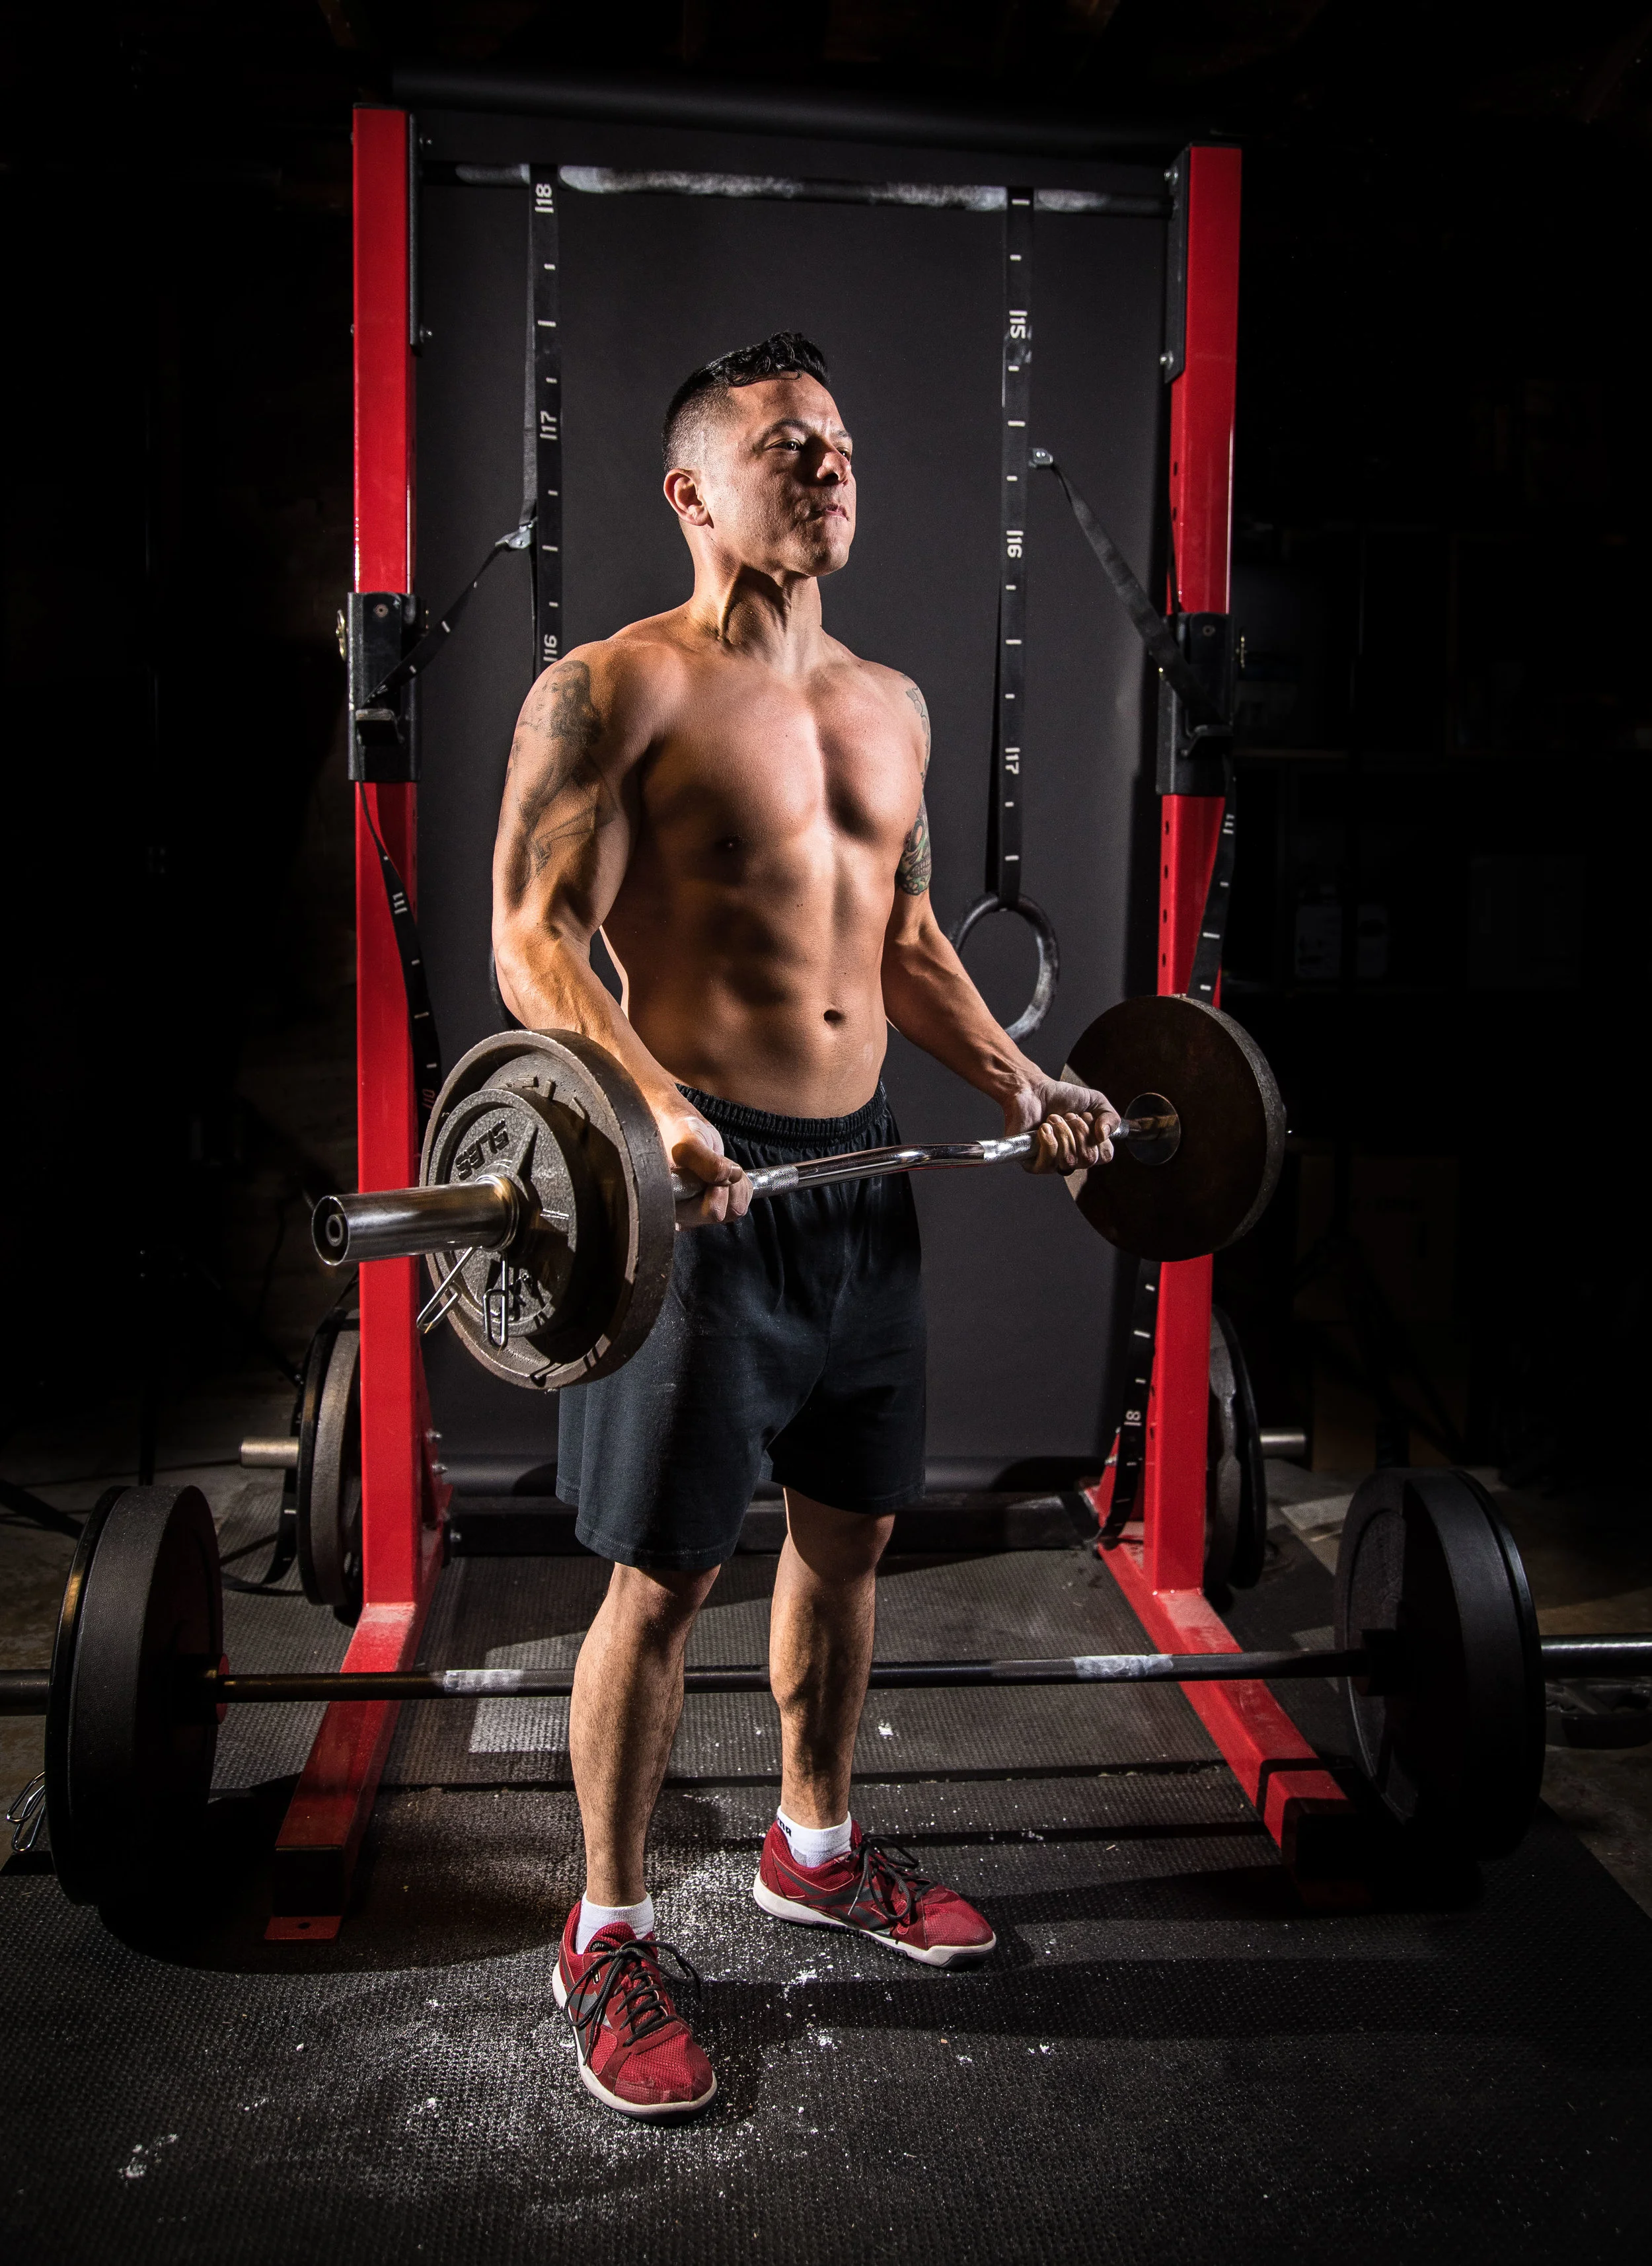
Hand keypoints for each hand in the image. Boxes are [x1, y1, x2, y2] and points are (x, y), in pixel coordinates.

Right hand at [664, 1112, 751, 1227]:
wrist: (680, 1128)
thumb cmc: (675, 1135)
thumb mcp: (688, 1145)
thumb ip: (706, 1162)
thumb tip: (730, 1177)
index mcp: (675, 1207)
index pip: (710, 1212)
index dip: (715, 1190)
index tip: (704, 1171)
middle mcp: (686, 1214)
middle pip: (727, 1212)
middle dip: (726, 1185)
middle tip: (711, 1165)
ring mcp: (702, 1210)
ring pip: (737, 1208)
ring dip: (734, 1183)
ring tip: (716, 1166)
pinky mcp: (716, 1202)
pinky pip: (743, 1200)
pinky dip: (740, 1182)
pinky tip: (722, 1171)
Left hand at [1005, 1072, 1119, 1174]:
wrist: (1033, 1090)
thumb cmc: (1061, 1097)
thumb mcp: (1096, 1101)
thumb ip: (1111, 1117)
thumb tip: (1104, 1135)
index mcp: (1089, 1147)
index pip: (1104, 1156)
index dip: (1097, 1136)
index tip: (1086, 1117)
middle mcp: (1073, 1159)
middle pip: (1088, 1158)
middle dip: (1079, 1131)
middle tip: (1068, 1116)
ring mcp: (1054, 1163)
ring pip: (1069, 1160)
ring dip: (1063, 1132)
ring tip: (1054, 1119)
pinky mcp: (1034, 1164)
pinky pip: (1048, 1163)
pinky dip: (1049, 1140)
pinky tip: (1044, 1128)